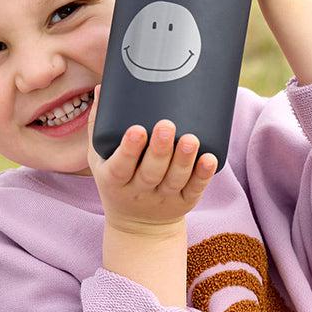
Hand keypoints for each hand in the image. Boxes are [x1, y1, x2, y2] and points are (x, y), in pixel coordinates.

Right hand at [86, 84, 216, 233]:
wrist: (138, 225)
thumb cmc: (119, 180)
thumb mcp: (101, 158)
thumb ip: (100, 125)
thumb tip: (105, 86)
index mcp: (115, 180)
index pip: (120, 166)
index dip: (129, 150)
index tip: (137, 130)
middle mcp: (139, 191)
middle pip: (150, 173)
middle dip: (160, 150)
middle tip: (167, 125)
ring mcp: (164, 198)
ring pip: (174, 180)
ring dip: (184, 160)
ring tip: (190, 139)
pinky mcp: (184, 202)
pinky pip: (195, 189)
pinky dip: (203, 175)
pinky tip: (210, 159)